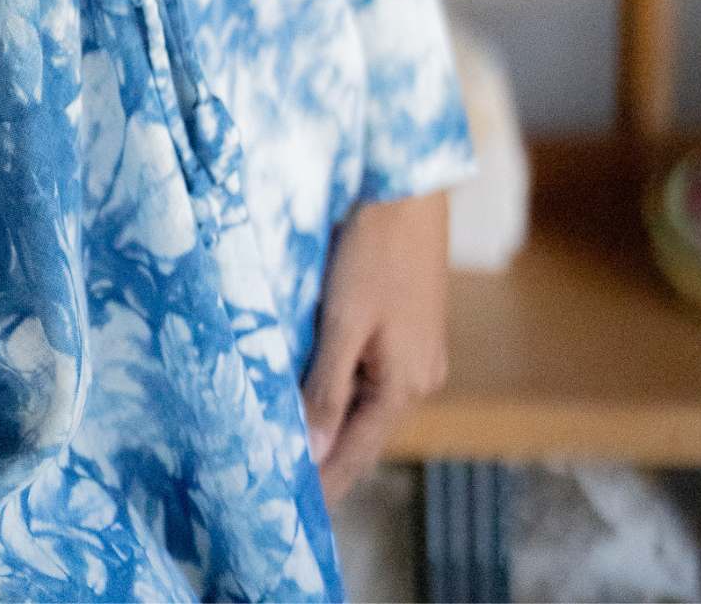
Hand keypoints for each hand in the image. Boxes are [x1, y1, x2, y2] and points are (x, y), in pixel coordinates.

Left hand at [301, 190, 449, 507]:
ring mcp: (420, 351)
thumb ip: (326, 389)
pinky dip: (344, 388)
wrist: (408, 186)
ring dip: (333, 420)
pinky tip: (317, 387)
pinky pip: (373, 373)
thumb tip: (311, 453)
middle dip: (327, 456)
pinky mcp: (411, 326)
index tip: (292, 513)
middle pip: (365, 431)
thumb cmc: (374, 251)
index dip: (325, 484)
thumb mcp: (343, 322)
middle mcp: (420, 376)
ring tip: (291, 442)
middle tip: (280, 480)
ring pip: (368, 401)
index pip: (358, 454)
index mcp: (406, 385)